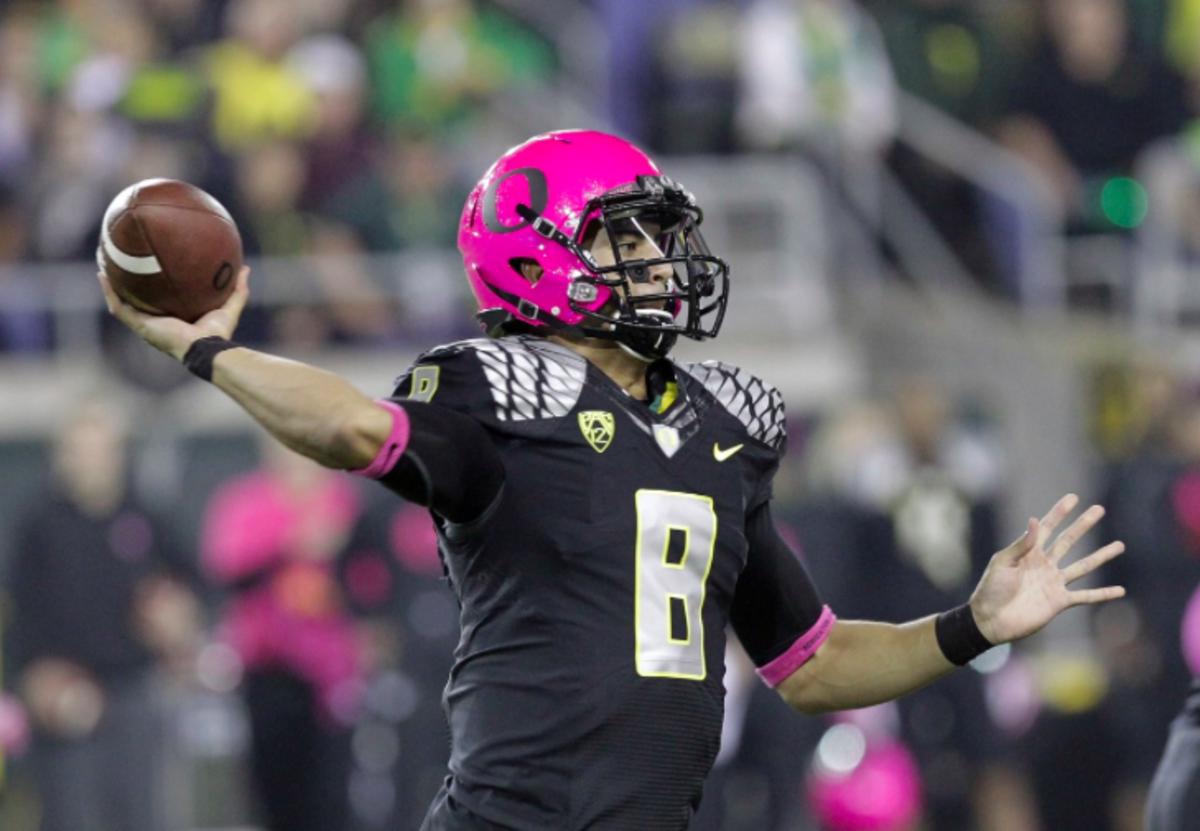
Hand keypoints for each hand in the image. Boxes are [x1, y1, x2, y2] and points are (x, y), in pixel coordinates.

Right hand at [96, 265, 250, 360]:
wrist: (206, 348)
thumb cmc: (218, 334)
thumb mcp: (229, 306)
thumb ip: (237, 289)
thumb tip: (245, 268)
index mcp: (173, 319)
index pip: (159, 301)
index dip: (153, 288)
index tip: (149, 271)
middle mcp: (156, 322)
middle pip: (137, 301)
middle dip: (128, 284)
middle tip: (121, 264)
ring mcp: (145, 325)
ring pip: (122, 303)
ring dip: (111, 286)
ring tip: (103, 265)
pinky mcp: (140, 326)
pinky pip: (119, 308)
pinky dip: (110, 292)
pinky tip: (102, 275)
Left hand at [969, 494, 1125, 644]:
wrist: (990, 619)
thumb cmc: (990, 589)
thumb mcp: (1002, 562)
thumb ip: (1021, 544)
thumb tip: (1035, 520)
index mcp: (1028, 552)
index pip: (1047, 528)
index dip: (1059, 513)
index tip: (1073, 497)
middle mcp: (1044, 565)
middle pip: (1068, 541)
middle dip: (1083, 525)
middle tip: (1099, 509)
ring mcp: (1053, 583)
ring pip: (1083, 566)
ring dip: (1101, 556)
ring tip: (1119, 545)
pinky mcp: (1059, 602)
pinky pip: (1085, 596)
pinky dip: (1103, 594)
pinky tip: (1121, 590)